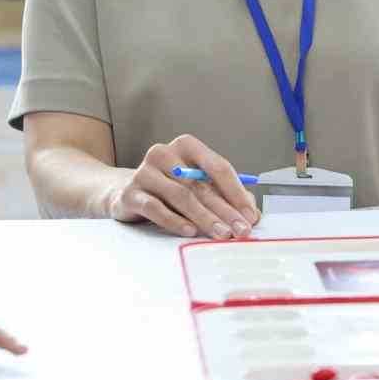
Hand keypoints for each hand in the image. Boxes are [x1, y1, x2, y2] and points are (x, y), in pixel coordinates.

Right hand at [106, 134, 258, 239]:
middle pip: (201, 185)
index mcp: (187, 146)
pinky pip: (155, 207)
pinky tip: (190, 231)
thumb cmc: (170, 188)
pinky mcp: (130, 194)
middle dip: (225, 211)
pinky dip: (174, 220)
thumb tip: (251, 213)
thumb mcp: (198, 186)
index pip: (218, 167)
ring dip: (205, 217)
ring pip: (181, 196)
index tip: (251, 215)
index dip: (237, 193)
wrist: (127, 193)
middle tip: (240, 230)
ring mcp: (145, 173)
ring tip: (221, 233)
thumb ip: (225, 195)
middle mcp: (164, 154)